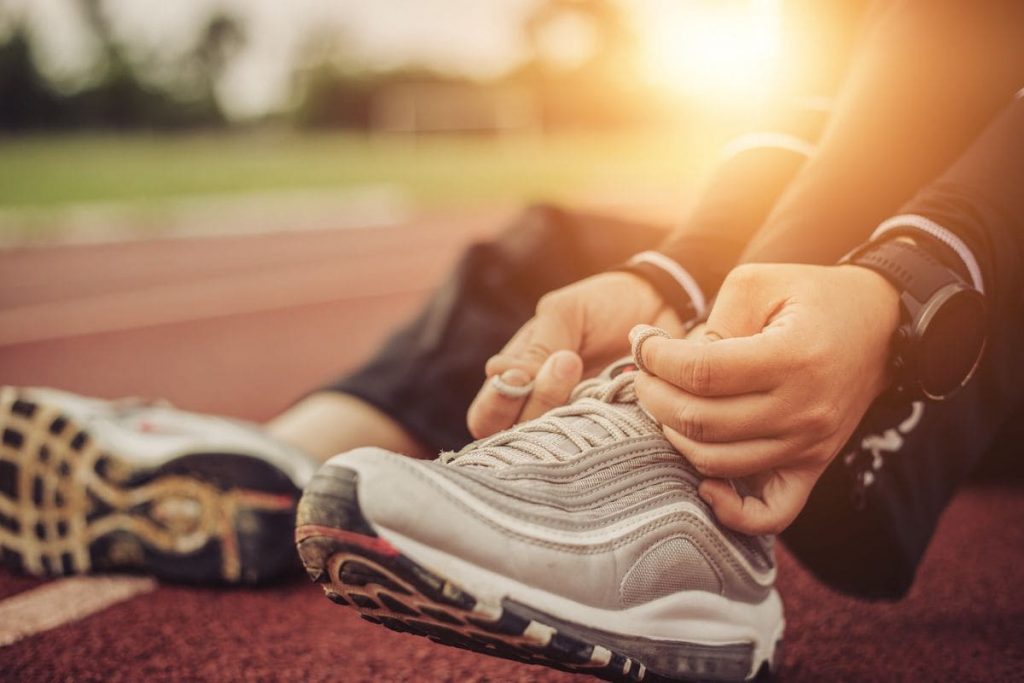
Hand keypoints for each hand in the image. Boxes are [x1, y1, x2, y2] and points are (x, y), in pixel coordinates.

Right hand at [467, 272, 683, 438]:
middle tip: (567, 363)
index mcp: (518, 380)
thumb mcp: (563, 314)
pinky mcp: (616, 431)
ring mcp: (579, 424)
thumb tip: (496, 374)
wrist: (662, 304)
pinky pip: (603, 445)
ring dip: (569, 411)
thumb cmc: (602, 305)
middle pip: (516, 439)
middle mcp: (543, 410)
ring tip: (587, 369)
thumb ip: (536, 347)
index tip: (520, 377)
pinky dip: (605, 427)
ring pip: (557, 446)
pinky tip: (615, 394)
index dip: (496, 405)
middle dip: (537, 403)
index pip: (486, 416)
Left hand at [632, 263, 900, 534]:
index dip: (657, 359)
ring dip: (673, 436)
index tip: (641, 345)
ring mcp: (810, 445)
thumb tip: (668, 362)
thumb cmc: (810, 297)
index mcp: (791, 357)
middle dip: (653, 396)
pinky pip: (770, 514)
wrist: (878, 324)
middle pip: (700, 421)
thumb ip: (714, 321)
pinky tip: (703, 483)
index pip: (701, 372)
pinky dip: (730, 511)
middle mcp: (803, 409)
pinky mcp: (813, 466)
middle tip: (643, 375)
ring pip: (717, 462)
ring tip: (664, 406)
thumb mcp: (759, 283)